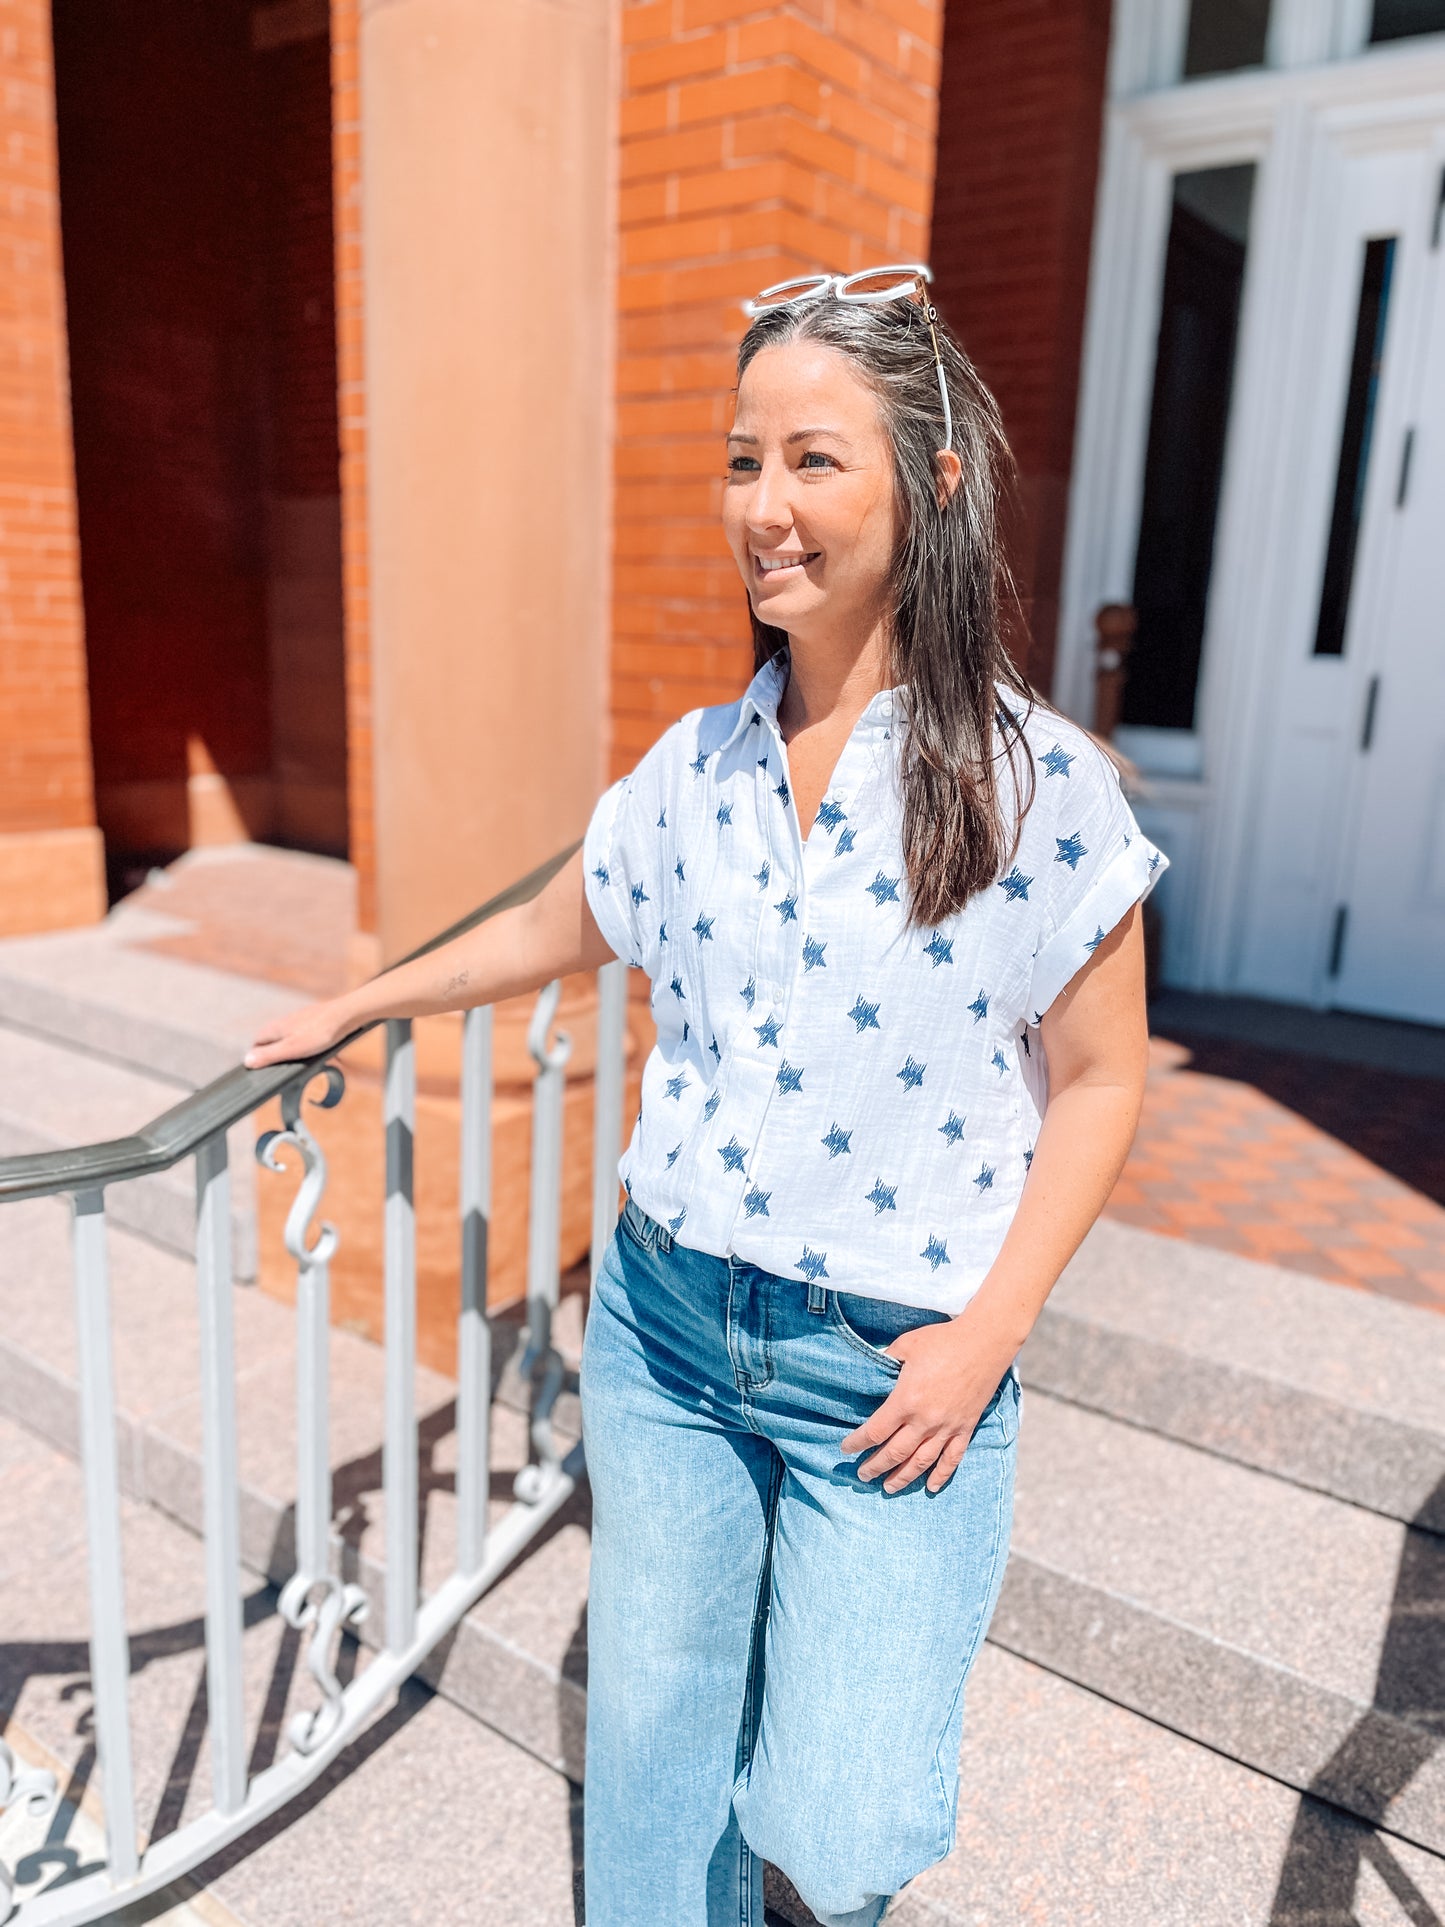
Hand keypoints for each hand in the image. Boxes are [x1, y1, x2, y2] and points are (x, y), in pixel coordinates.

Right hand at [244, 998, 355, 1069]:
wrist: (345, 1016)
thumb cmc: (319, 1033)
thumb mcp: (291, 1049)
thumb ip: (269, 1055)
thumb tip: (246, 1061)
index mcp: (274, 1028)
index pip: (256, 1044)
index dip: (258, 1057)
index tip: (265, 1070)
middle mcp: (283, 1022)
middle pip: (271, 1042)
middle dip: (276, 1056)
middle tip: (286, 1069)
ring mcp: (298, 1020)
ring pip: (288, 1039)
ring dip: (293, 1052)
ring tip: (304, 1062)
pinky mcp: (312, 1021)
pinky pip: (304, 1037)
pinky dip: (308, 1046)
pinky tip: (318, 1052)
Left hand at [840, 1316, 1012, 1494]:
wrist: (984, 1343)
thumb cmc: (943, 1341)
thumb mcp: (906, 1345)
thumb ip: (886, 1359)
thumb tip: (873, 1367)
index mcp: (906, 1401)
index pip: (875, 1432)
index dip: (857, 1443)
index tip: (846, 1449)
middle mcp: (925, 1420)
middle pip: (894, 1453)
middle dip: (875, 1467)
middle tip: (862, 1475)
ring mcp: (947, 1427)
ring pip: (921, 1462)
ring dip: (902, 1478)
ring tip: (888, 1487)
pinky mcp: (965, 1428)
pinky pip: (952, 1459)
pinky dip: (941, 1475)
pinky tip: (931, 1487)